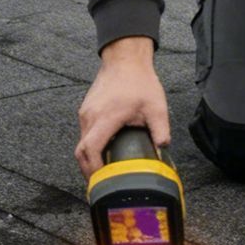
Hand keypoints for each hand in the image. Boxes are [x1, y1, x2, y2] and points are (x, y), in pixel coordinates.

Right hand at [76, 37, 170, 177]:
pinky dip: (90, 148)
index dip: (94, 169)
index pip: (90, 150)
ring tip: (103, 173)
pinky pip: (84, 134)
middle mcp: (90, 117)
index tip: (102, 181)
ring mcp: (85, 113)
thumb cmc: (140, 81)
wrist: (125, 59)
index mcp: (106, 117)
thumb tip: (163, 150)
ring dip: (89, 160)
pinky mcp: (86, 111)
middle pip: (81, 152)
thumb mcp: (156, 107)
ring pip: (80, 143)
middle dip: (89, 171)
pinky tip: (102, 154)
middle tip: (101, 185)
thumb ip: (160, 130)